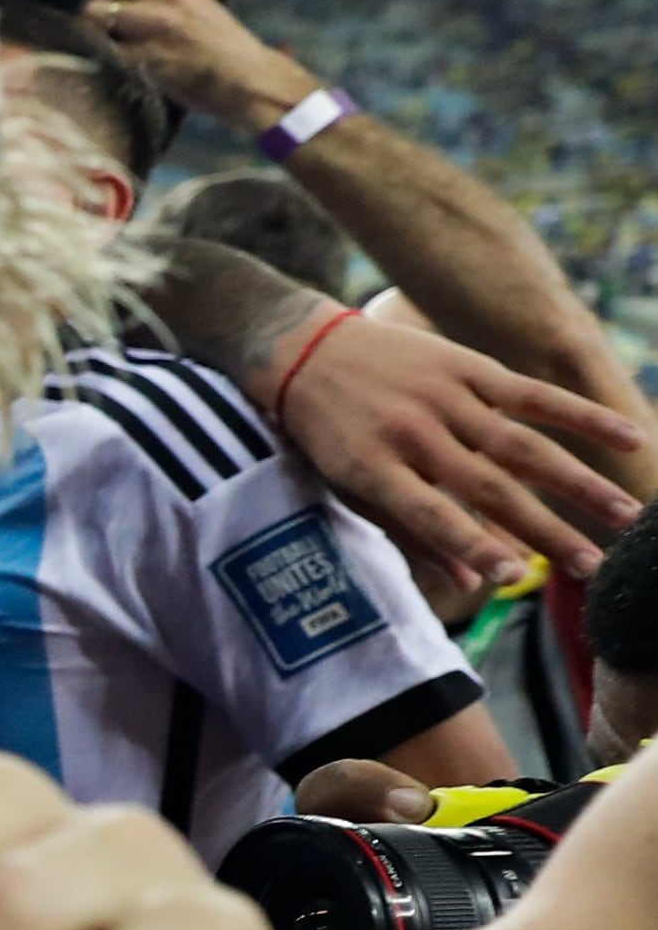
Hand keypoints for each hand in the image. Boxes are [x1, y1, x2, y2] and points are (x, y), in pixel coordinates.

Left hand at [56, 0, 319, 131]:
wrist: (249, 78)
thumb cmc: (213, 45)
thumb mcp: (189, 3)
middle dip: (88, 3)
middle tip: (101, 26)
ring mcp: (160, 23)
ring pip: (95, 13)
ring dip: (90, 31)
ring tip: (109, 46)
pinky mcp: (155, 55)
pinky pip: (106, 50)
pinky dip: (99, 58)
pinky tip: (111, 65)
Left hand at [272, 315, 641, 585]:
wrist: (304, 350)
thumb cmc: (328, 433)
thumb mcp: (346, 486)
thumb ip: (407, 530)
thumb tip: (468, 580)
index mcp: (375, 469)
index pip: (431, 515)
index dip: (472, 545)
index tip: (513, 577)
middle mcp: (413, 434)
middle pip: (491, 489)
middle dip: (547, 531)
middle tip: (594, 566)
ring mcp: (444, 399)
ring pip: (523, 447)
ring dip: (579, 484)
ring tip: (624, 516)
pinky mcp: (469, 368)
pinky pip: (535, 395)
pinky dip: (583, 416)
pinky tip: (631, 438)